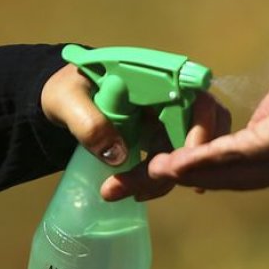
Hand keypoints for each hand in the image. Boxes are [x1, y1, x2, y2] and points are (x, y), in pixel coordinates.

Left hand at [41, 62, 230, 201]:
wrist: (66, 102)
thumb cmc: (69, 91)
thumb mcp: (68, 101)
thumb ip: (89, 123)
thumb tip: (118, 156)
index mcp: (157, 75)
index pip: (196, 100)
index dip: (199, 130)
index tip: (180, 162)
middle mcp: (175, 95)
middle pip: (201, 129)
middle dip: (182, 164)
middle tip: (143, 189)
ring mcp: (173, 118)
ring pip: (192, 150)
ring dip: (170, 176)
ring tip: (133, 193)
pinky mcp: (167, 138)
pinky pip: (178, 161)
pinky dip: (166, 179)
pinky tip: (143, 192)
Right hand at [108, 9, 268, 194]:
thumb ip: (266, 107)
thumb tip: (248, 121)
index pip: (240, 167)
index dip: (199, 173)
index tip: (156, 174)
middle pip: (231, 179)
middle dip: (180, 182)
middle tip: (127, 189)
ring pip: (235, 171)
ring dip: (190, 174)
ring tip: (149, 175)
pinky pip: (245, 152)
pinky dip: (209, 159)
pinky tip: (178, 162)